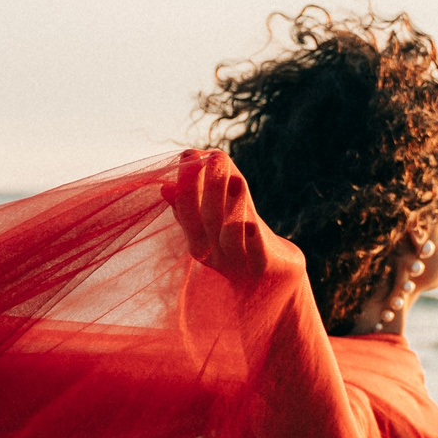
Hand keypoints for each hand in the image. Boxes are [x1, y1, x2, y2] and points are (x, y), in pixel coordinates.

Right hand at [165, 151, 267, 283]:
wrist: (273, 282)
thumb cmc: (240, 246)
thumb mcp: (214, 227)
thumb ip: (192, 206)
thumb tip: (165, 185)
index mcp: (198, 242)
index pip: (187, 213)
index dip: (186, 185)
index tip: (189, 155)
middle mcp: (214, 254)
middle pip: (207, 221)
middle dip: (208, 188)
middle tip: (214, 157)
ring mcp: (238, 263)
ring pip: (230, 237)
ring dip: (231, 208)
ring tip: (236, 179)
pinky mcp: (264, 268)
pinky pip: (256, 254)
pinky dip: (252, 238)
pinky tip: (251, 221)